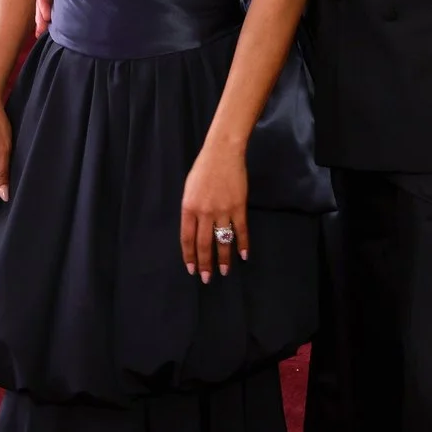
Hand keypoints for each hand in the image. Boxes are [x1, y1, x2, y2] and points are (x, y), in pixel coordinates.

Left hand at [180, 143, 248, 281]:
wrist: (222, 153)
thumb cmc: (203, 169)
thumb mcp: (189, 190)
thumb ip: (191, 211)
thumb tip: (194, 230)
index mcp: (188, 208)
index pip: (187, 239)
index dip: (189, 256)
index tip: (192, 269)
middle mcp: (204, 212)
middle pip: (204, 244)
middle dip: (205, 263)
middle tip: (207, 278)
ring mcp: (222, 210)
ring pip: (222, 241)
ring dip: (223, 259)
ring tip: (224, 272)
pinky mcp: (238, 207)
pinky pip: (240, 230)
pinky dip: (242, 244)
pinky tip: (244, 255)